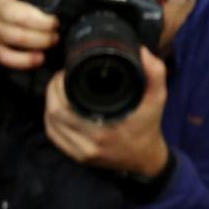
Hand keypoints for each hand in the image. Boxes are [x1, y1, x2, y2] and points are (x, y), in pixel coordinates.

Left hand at [44, 47, 168, 175]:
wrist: (146, 158)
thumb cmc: (149, 125)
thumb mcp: (157, 97)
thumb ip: (154, 72)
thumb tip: (141, 51)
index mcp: (104, 130)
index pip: (65, 105)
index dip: (60, 84)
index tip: (68, 70)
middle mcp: (89, 144)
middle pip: (54, 112)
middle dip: (53, 90)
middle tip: (62, 76)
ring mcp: (80, 152)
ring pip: (51, 124)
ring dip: (50, 103)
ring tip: (59, 88)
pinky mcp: (76, 156)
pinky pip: (54, 135)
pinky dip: (51, 119)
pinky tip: (57, 107)